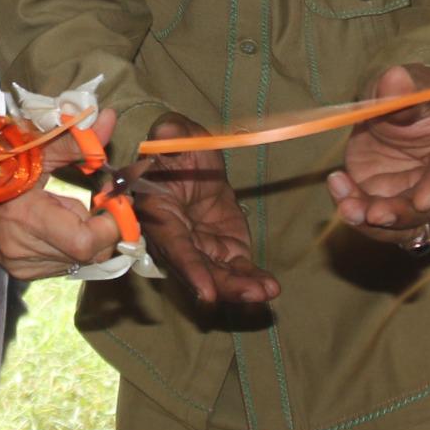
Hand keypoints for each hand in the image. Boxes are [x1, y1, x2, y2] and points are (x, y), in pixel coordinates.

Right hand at [0, 112, 121, 279]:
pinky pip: (65, 265)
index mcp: (27, 217)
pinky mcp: (22, 273)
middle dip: (104, 227)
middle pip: (90, 253)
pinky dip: (70, 245)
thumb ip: (77, 141)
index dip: (112, 225)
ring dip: (86, 236)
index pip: (87, 242)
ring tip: (66, 210)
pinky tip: (54, 225)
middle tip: (101, 201)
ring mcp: (22, 266)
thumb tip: (109, 118)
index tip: (117, 200)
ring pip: (80, 261)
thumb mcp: (34, 149)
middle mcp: (24, 250)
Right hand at [132, 115, 279, 307]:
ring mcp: (202, 248)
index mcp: (159, 213)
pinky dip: (253, 279)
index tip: (206, 292)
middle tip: (250, 295)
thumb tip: (165, 134)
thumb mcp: (175, 133)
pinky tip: (271, 287)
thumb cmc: (178, 147)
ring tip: (267, 291)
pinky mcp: (225, 250)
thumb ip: (170, 134)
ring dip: (241, 288)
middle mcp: (178, 239)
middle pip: (199, 270)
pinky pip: (238, 269)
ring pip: (219, 275)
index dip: (189, 268)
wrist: (195, 162)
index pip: (173, 246)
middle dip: (223, 286)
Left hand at [327, 65, 429, 241]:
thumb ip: (406, 90)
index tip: (422, 201)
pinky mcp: (399, 204)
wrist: (403, 106)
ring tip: (345, 205)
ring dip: (374, 223)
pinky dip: (358, 212)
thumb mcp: (413, 83)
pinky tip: (339, 186)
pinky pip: (381, 223)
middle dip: (400, 213)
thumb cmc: (420, 92)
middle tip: (370, 213)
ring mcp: (429, 196)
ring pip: (407, 223)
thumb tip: (395, 79)